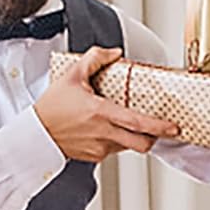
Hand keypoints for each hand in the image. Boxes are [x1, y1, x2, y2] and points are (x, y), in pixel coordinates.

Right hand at [33, 47, 179, 161]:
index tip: (173, 127)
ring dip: (132, 137)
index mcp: (100, 113)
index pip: (137, 123)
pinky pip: (114, 149)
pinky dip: (116, 140)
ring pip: (128, 146)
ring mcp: (99, 148)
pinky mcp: (94, 157)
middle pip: (141, 144)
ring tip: (125, 124)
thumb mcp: (72, 75)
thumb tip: (114, 52)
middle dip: (154, 138)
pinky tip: (106, 129)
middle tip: (160, 130)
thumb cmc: (51, 107)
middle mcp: (103, 133)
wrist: (35, 133)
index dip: (159, 126)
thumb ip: (94, 58)